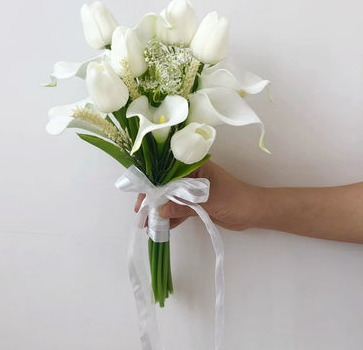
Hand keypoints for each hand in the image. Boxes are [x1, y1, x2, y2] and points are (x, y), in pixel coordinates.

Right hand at [134, 160, 259, 230]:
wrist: (253, 212)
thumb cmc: (234, 199)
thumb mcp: (208, 201)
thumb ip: (183, 205)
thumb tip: (160, 212)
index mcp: (193, 166)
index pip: (166, 173)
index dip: (152, 185)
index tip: (142, 200)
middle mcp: (191, 176)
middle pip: (166, 187)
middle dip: (154, 200)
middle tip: (141, 215)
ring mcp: (193, 190)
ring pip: (171, 199)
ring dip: (161, 211)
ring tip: (148, 224)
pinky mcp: (196, 204)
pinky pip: (179, 209)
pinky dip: (172, 218)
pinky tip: (162, 227)